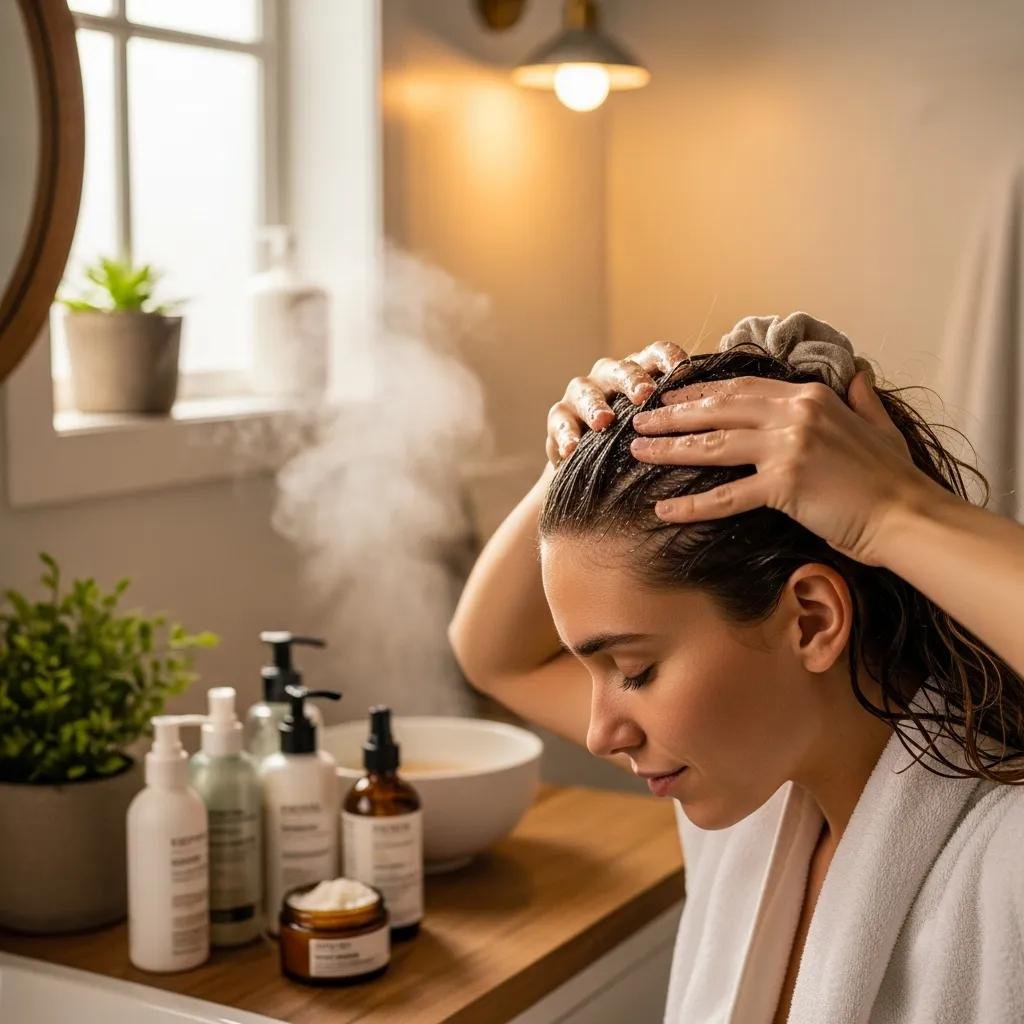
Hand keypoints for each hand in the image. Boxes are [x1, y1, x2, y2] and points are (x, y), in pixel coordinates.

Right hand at [546, 341, 686, 465]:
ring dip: (595, 405)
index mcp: (642, 372)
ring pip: (586, 391)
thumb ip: (684, 417)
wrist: (595, 470)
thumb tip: (730, 421)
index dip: (669, 359)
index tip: (682, 369)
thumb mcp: (664, 427)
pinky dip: (565, 434)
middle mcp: (610, 376)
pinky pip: (560, 421)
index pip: (656, 355)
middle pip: (622, 369)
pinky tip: (571, 449)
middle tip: (645, 395)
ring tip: (604, 422)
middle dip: (633, 380)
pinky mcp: (559, 418)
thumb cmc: (640, 442)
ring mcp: (582, 394)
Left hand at [629, 371, 945, 566]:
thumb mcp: (878, 425)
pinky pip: (726, 496)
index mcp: (810, 397)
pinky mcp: (785, 485)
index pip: (741, 388)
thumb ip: (862, 397)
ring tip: (638, 452)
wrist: (909, 515)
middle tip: (640, 421)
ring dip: (670, 449)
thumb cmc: (894, 478)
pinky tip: (662, 511)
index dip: (701, 393)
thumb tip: (859, 372)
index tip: (672, 398)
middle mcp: (795, 415)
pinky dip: (691, 506)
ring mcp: (788, 448)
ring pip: (713, 445)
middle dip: (673, 415)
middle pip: (718, 410)